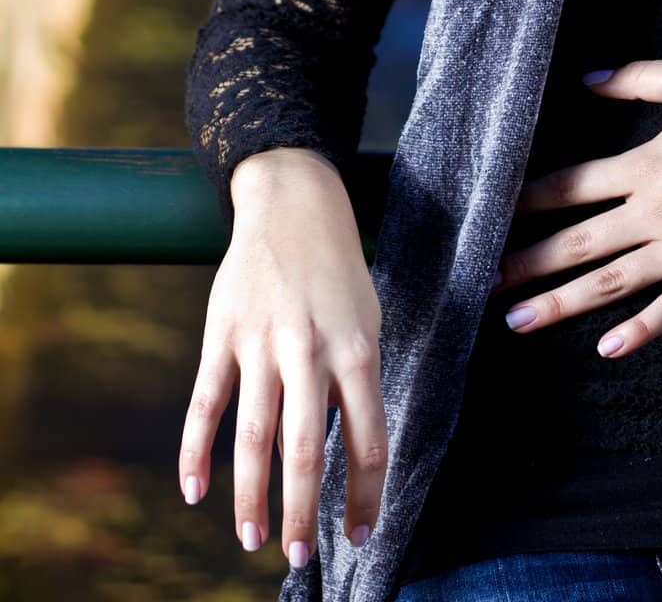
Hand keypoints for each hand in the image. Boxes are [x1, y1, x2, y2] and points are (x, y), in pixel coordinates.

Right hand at [178, 148, 387, 569]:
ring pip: (253, 435)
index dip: (365, 495)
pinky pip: (206, 402)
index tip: (361, 535)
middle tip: (298, 558)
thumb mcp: (367, 317)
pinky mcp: (222, 334)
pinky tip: (195, 492)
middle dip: (303, 511)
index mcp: (357, 349)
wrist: (293, 203)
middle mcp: (309, 350)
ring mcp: (261, 343)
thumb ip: (358, 380)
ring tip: (253, 539)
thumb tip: (354, 451)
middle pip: (305, 448)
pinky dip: (196, 450)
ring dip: (251, 495)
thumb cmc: (338, 269)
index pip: (367, 440)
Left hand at [489, 57, 661, 358]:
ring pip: (611, 282)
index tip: (490, 215)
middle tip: (482, 282)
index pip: (572, 185)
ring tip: (517, 321)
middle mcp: (653, 213)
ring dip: (561, 303)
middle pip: (578, 241)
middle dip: (528, 262)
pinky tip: (607, 350)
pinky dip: (641, 331)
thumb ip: (638, 79)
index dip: (527, 200)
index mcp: (645, 166)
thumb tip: (587, 79)